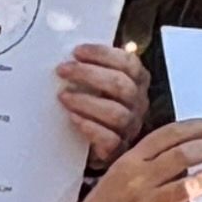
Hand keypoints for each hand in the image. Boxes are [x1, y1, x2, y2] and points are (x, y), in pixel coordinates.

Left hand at [54, 38, 150, 168]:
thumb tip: (71, 54)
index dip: (103, 55)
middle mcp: (138, 103)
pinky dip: (90, 128)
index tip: (77, 52)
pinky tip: (73, 119)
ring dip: (87, 102)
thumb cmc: (95, 109)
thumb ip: (92, 67)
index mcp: (137, 82)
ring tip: (63, 96)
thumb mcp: (98, 84)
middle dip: (89, 74)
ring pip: (117, 113)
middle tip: (63, 70)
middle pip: (121, 85)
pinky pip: (110, 140)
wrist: (94, 147)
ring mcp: (130, 127)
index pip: (128, 63)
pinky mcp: (118, 150)